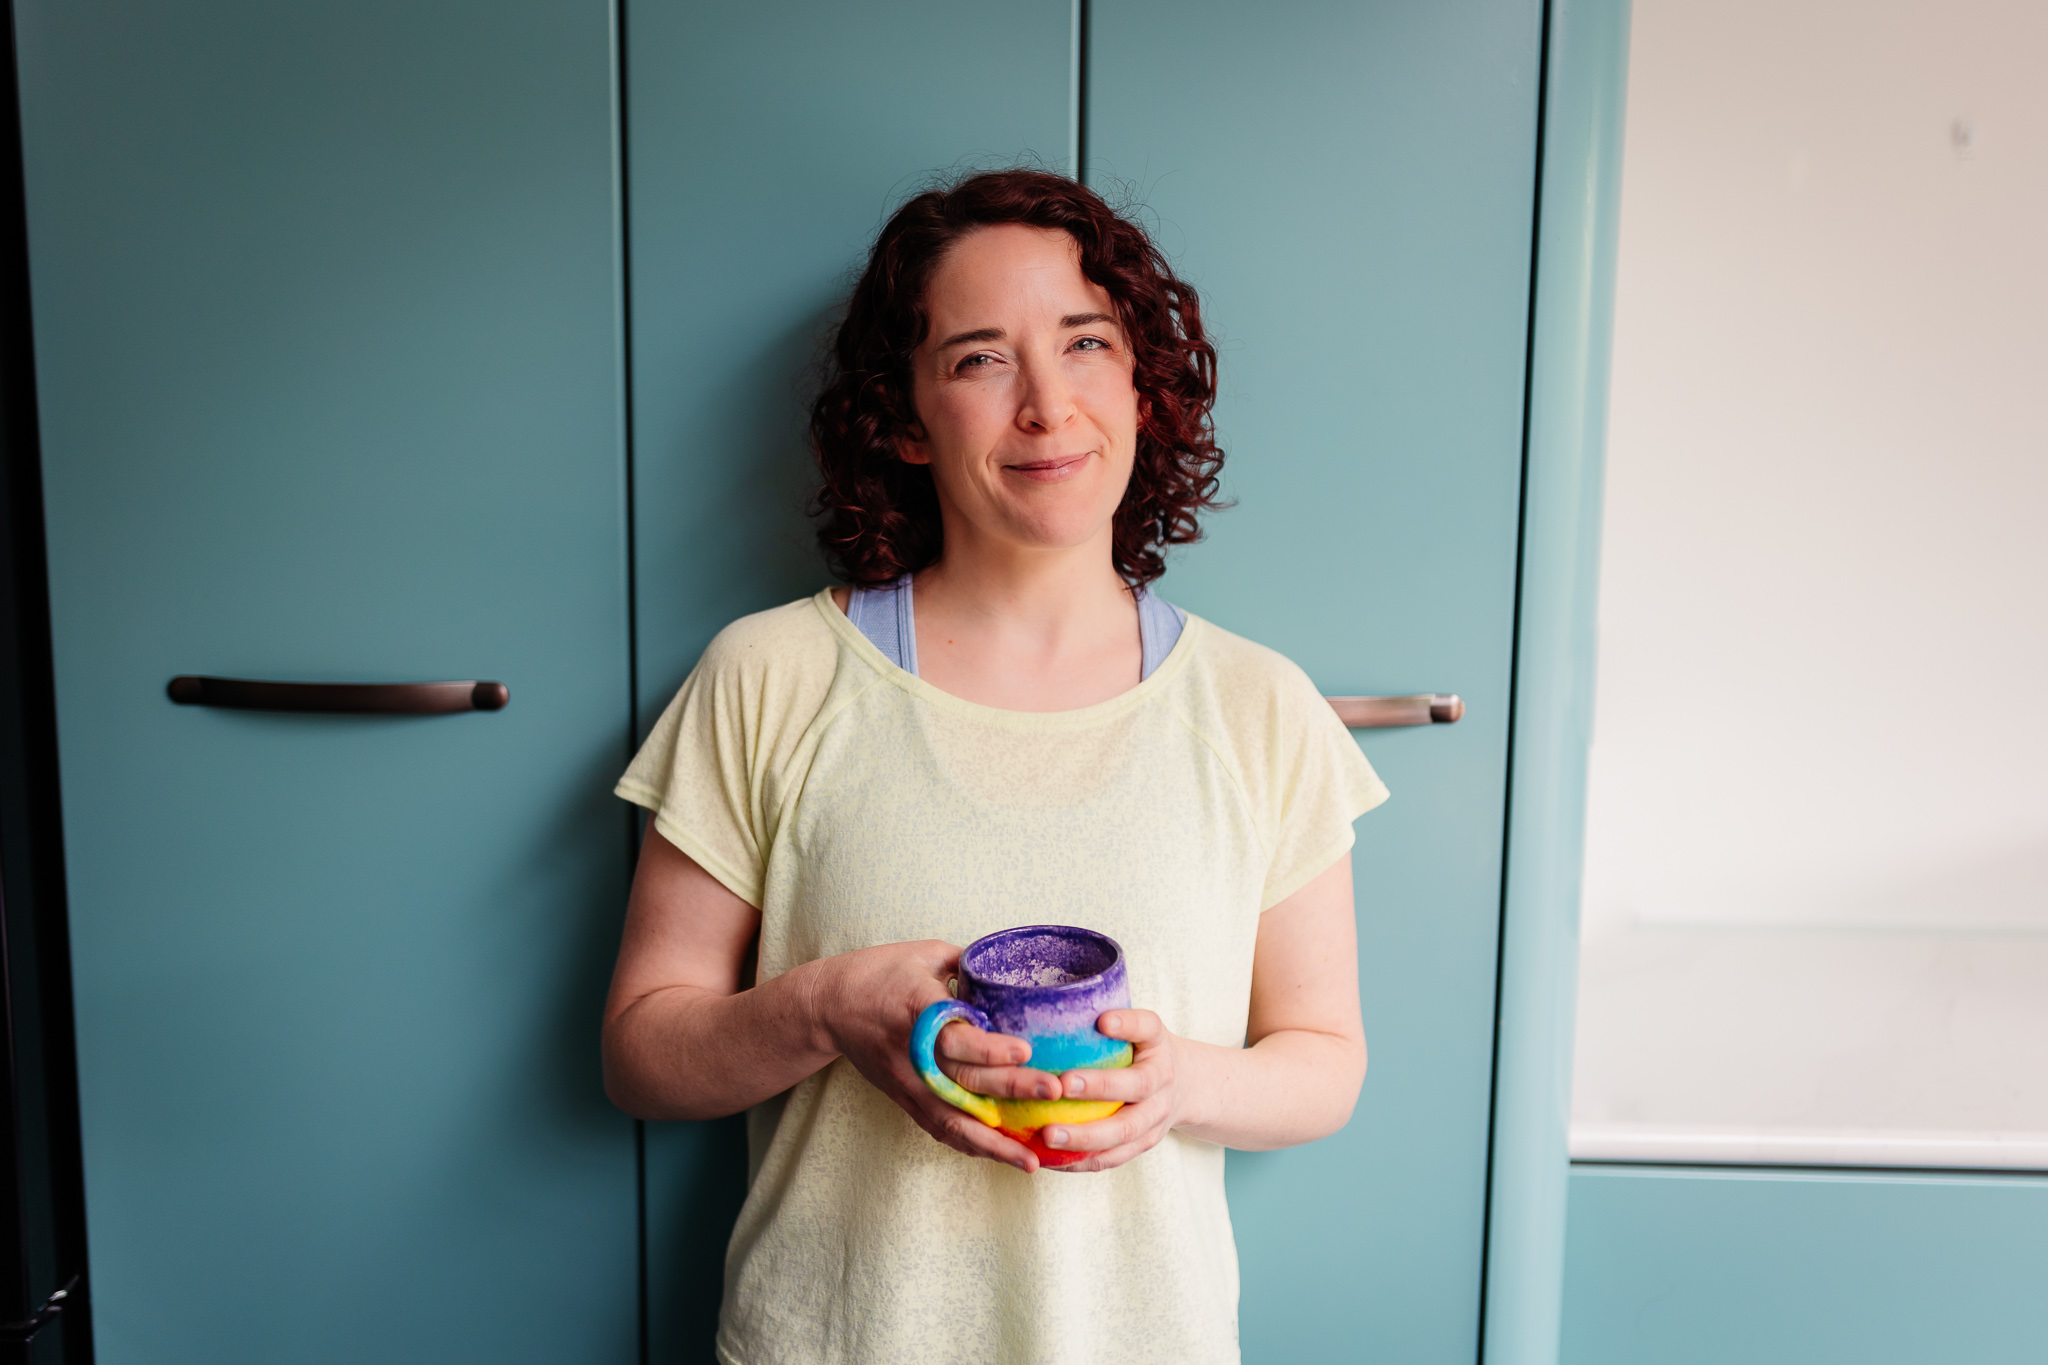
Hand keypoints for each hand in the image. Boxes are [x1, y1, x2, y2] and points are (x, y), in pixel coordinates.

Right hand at [811, 940, 1057, 1172]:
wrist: (828, 1006)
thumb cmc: (879, 972)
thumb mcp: (925, 955)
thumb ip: (970, 968)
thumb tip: (1015, 976)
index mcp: (917, 1010)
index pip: (954, 1036)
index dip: (990, 1047)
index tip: (1026, 1050)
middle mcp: (912, 1053)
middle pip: (963, 1080)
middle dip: (1011, 1090)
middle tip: (1054, 1093)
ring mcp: (907, 1082)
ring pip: (951, 1121)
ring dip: (993, 1143)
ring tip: (1032, 1158)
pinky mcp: (904, 1098)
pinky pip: (938, 1129)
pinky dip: (970, 1146)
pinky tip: (1000, 1155)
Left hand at [1036, 1009, 1186, 1172]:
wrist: (1187, 1086)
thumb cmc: (1144, 1049)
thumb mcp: (1138, 1026)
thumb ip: (1112, 1019)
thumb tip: (1057, 1002)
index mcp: (1158, 1044)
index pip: (1147, 1028)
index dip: (1127, 1025)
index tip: (1102, 1022)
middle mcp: (1162, 1081)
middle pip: (1135, 1088)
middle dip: (1098, 1088)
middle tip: (1061, 1085)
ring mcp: (1156, 1118)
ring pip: (1124, 1133)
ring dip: (1085, 1137)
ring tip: (1047, 1136)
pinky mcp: (1144, 1144)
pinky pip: (1112, 1158)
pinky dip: (1081, 1162)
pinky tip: (1049, 1159)